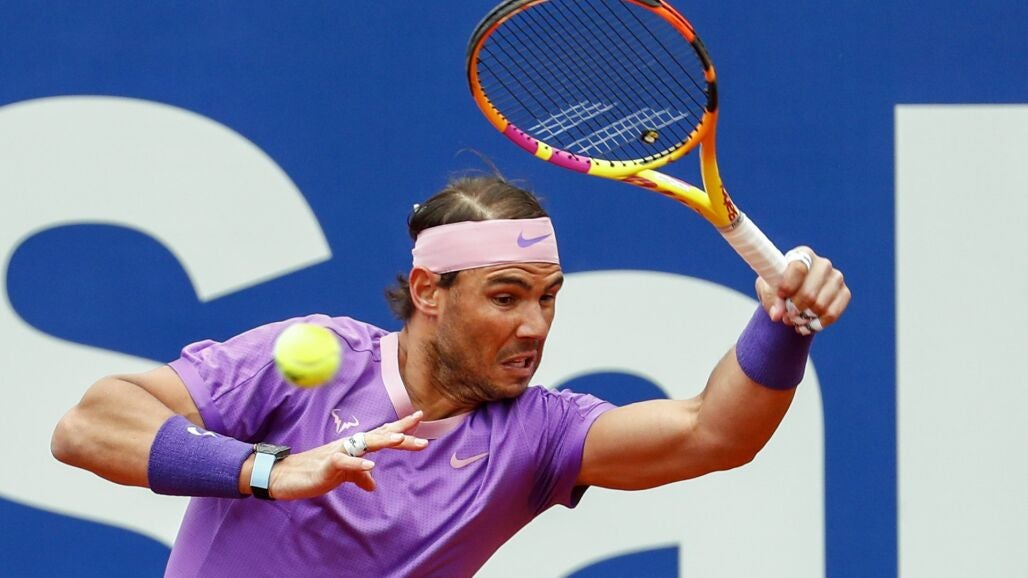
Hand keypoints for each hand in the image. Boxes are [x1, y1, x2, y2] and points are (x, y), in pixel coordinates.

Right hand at [267, 411, 428, 499]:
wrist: (287, 477)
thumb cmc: (315, 472)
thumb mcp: (342, 475)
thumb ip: (358, 476)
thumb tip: (373, 484)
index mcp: (355, 446)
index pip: (381, 433)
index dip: (400, 426)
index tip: (420, 417)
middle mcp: (349, 445)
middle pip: (379, 436)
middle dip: (401, 436)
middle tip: (423, 440)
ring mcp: (338, 453)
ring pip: (364, 444)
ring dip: (383, 441)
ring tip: (401, 440)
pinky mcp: (326, 465)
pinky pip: (343, 462)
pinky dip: (357, 465)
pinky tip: (370, 468)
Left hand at [755, 246, 850, 331]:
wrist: (793, 294)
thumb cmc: (778, 286)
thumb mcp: (768, 290)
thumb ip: (771, 299)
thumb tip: (777, 314)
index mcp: (803, 255)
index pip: (798, 268)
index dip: (788, 285)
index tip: (781, 296)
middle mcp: (823, 264)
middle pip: (810, 293)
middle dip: (795, 309)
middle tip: (786, 315)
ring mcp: (836, 278)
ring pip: (820, 306)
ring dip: (804, 319)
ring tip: (793, 320)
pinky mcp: (845, 293)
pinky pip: (832, 314)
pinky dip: (817, 324)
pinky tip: (806, 326)